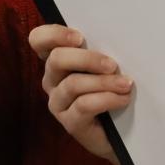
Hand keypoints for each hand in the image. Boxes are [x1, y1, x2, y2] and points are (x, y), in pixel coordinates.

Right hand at [30, 23, 129, 164]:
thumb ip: (102, 50)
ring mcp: (58, 102)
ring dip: (103, 82)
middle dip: (87, 59)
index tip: (80, 37)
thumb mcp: (106, 66)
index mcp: (58, 60)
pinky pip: (84, 105)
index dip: (54, 34)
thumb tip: (117, 35)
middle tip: (112, 64)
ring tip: (125, 84)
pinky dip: (107, 99)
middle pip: (57, 59)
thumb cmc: (114, 89)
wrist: (124, 130)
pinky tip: (122, 99)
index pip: (39, 39)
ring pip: (73, 84)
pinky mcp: (70, 123)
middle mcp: (52, 80)